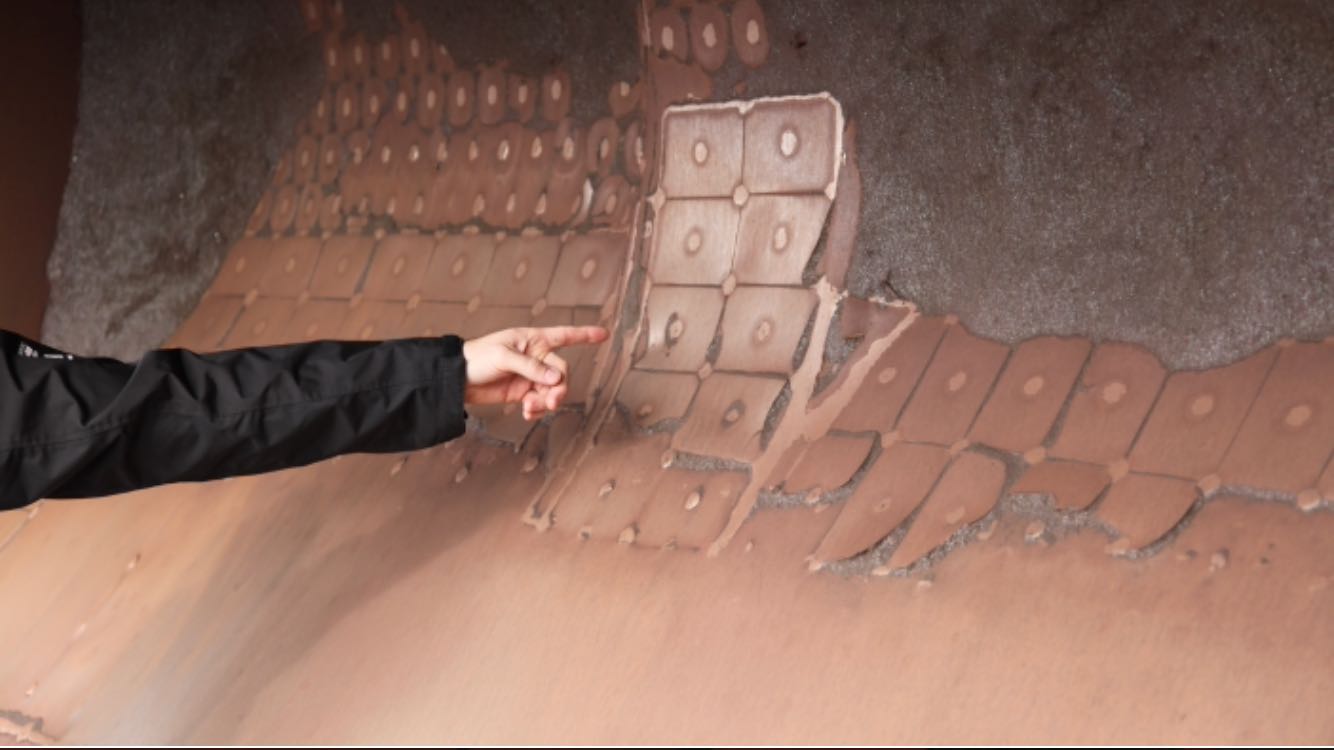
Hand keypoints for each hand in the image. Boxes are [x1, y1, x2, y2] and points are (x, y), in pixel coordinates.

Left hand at [462, 325, 609, 420]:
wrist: (458, 379)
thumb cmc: (478, 357)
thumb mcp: (504, 357)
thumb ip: (531, 368)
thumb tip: (556, 379)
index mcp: (533, 340)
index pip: (564, 335)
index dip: (585, 335)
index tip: (603, 335)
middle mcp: (536, 357)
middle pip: (561, 372)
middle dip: (558, 388)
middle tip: (550, 401)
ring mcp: (531, 376)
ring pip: (552, 390)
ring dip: (547, 401)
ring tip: (531, 408)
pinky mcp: (523, 393)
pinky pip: (540, 402)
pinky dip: (537, 409)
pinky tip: (527, 413)